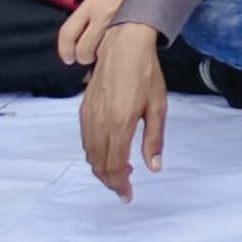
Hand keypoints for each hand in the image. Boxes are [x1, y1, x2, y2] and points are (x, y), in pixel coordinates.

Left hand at [54, 0, 132, 70]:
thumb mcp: (102, 2)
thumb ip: (87, 20)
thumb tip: (72, 48)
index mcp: (91, 3)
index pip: (67, 32)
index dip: (65, 50)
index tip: (68, 59)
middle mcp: (102, 10)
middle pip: (83, 48)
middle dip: (84, 58)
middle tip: (89, 58)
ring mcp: (119, 19)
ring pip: (99, 52)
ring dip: (99, 58)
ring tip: (106, 53)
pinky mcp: (136, 28)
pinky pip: (116, 49)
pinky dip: (112, 55)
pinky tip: (117, 51)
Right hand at [78, 24, 168, 199]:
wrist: (123, 46)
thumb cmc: (146, 74)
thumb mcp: (158, 107)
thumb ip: (154, 139)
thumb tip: (153, 167)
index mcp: (120, 125)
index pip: (115, 166)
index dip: (120, 185)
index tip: (128, 195)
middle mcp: (100, 124)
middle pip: (99, 164)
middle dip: (110, 181)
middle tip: (125, 187)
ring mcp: (89, 117)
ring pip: (90, 154)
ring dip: (102, 168)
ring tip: (120, 172)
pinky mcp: (83, 110)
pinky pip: (86, 141)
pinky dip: (94, 154)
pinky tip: (108, 152)